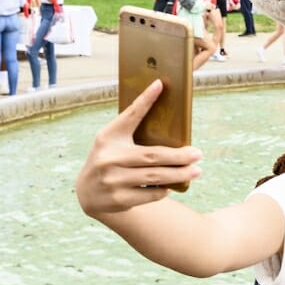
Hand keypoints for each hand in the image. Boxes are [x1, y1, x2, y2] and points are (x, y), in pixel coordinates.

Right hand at [75, 80, 201, 217]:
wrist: (87, 193)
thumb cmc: (109, 158)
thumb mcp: (113, 139)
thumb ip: (133, 124)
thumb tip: (162, 97)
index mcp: (108, 137)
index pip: (129, 116)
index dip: (144, 100)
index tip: (160, 84)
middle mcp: (108, 158)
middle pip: (152, 156)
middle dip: (179, 156)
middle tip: (197, 154)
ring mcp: (112, 181)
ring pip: (155, 177)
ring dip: (179, 174)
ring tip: (195, 171)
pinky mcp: (118, 200)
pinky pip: (150, 194)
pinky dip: (164, 190)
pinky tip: (173, 185)